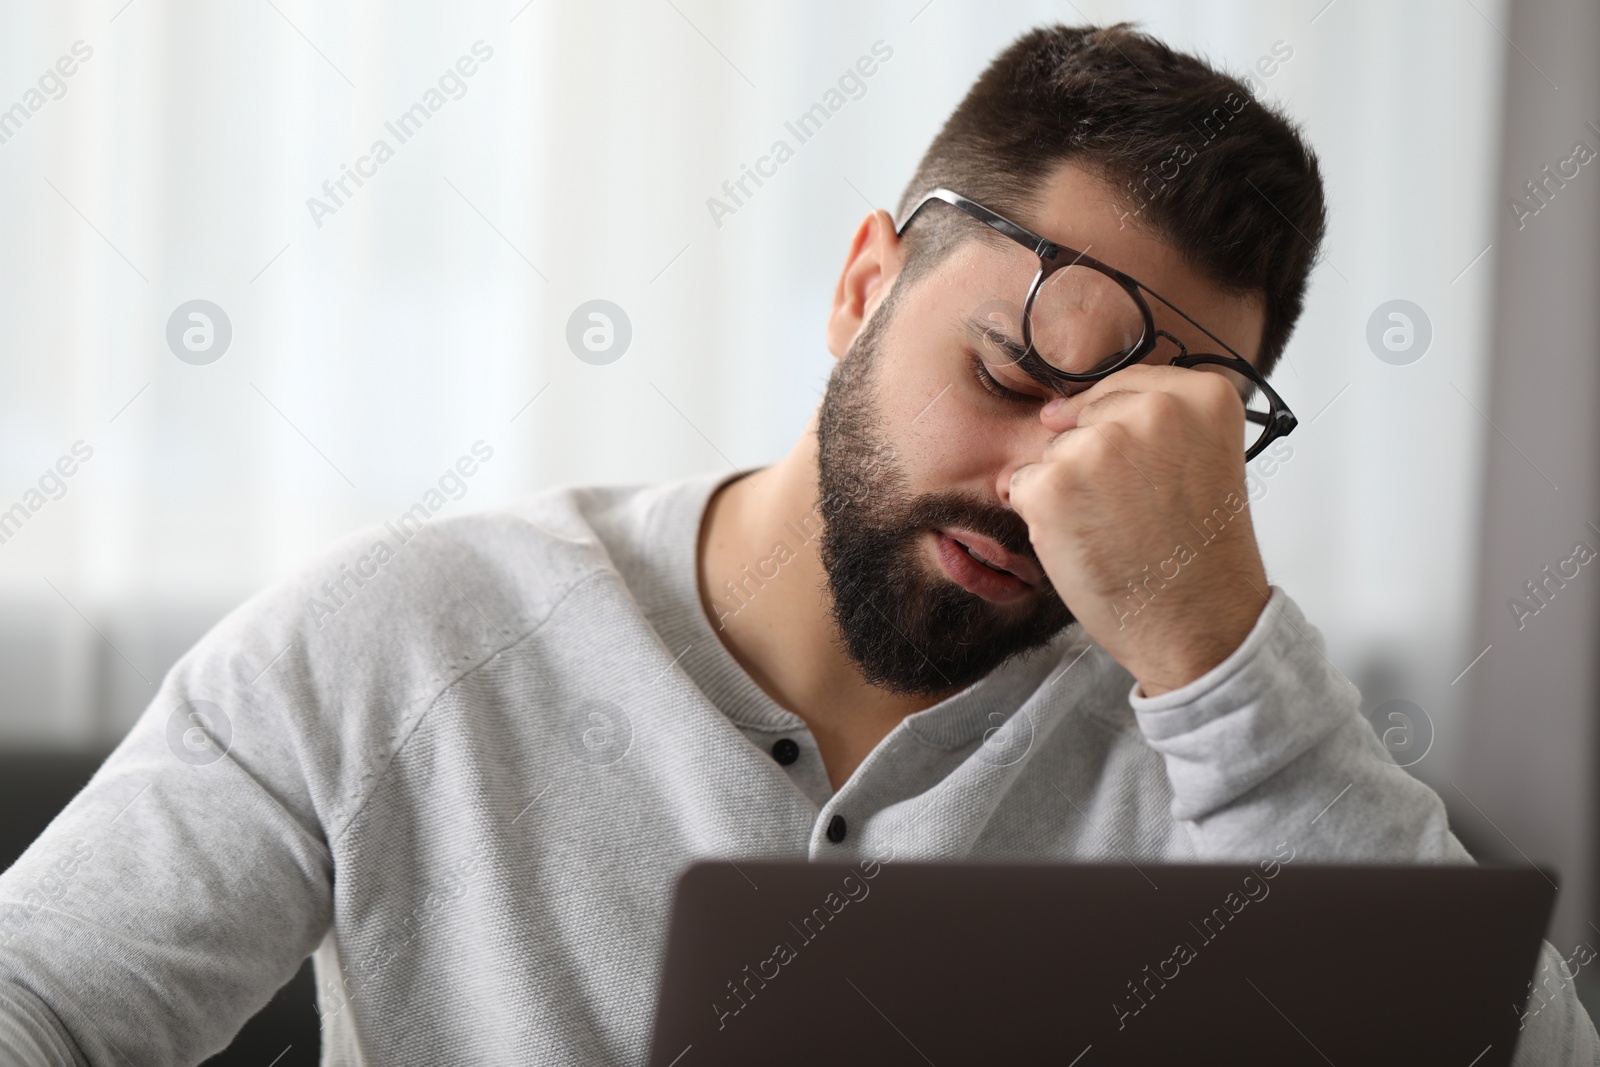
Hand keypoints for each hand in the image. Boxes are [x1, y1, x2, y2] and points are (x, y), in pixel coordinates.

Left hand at [1007, 364, 1271, 696]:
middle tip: (1135, 513)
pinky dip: (1040, 517)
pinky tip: (1084, 543)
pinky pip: (1023, 484)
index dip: (1118, 430)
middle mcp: (1153, 409)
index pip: (1127, 385)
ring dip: (1067, 491)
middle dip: (1093, 462)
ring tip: (1114, 532)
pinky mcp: (1054, 484)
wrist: (1198, 625)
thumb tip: (1055, 410)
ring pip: (1052, 453)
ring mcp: (1099, 444)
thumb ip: (1150, 424)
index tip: (1141, 472)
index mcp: (1202, 396)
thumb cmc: (1198, 556)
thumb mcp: (1200, 463)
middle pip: (1085, 417)